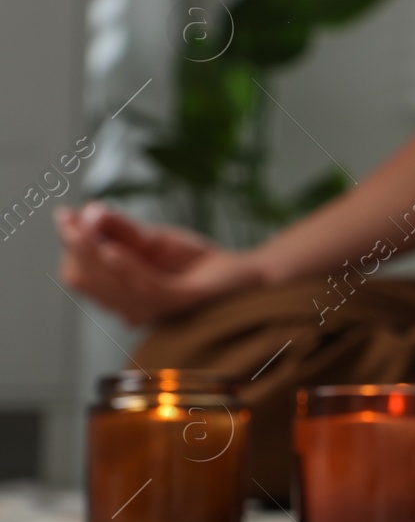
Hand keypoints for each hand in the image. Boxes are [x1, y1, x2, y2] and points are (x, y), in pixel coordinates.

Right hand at [54, 202, 265, 325]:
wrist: (243, 274)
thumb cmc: (195, 262)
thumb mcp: (152, 239)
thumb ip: (122, 229)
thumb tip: (88, 212)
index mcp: (119, 294)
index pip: (82, 275)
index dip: (71, 246)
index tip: (64, 216)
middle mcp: (131, 308)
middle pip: (89, 281)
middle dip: (76, 247)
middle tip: (69, 218)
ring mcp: (154, 309)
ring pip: (110, 285)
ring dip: (92, 254)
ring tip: (82, 226)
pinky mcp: (180, 302)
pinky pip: (146, 288)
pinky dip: (125, 269)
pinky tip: (112, 250)